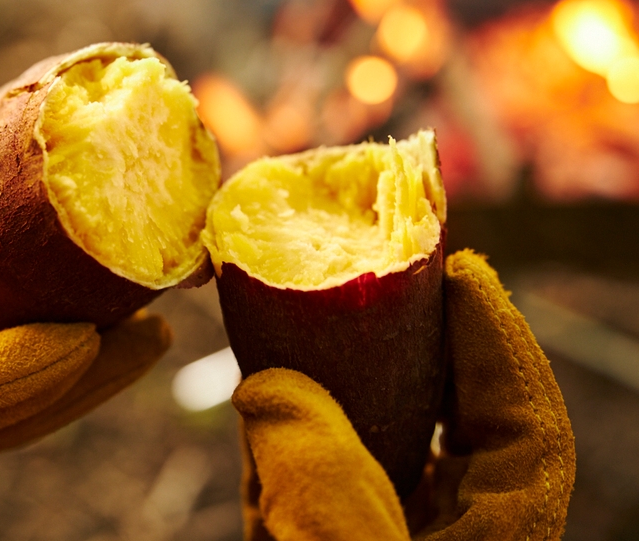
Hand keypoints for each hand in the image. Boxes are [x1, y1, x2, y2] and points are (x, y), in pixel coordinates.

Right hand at [232, 251, 575, 540]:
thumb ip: (322, 481)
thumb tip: (264, 385)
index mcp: (493, 537)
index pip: (526, 428)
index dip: (500, 341)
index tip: (462, 273)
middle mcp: (449, 533)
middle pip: (460, 424)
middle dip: (419, 348)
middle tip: (387, 283)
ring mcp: (388, 537)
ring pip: (386, 448)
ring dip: (346, 385)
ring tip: (312, 328)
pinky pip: (324, 481)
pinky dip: (292, 438)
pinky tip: (259, 405)